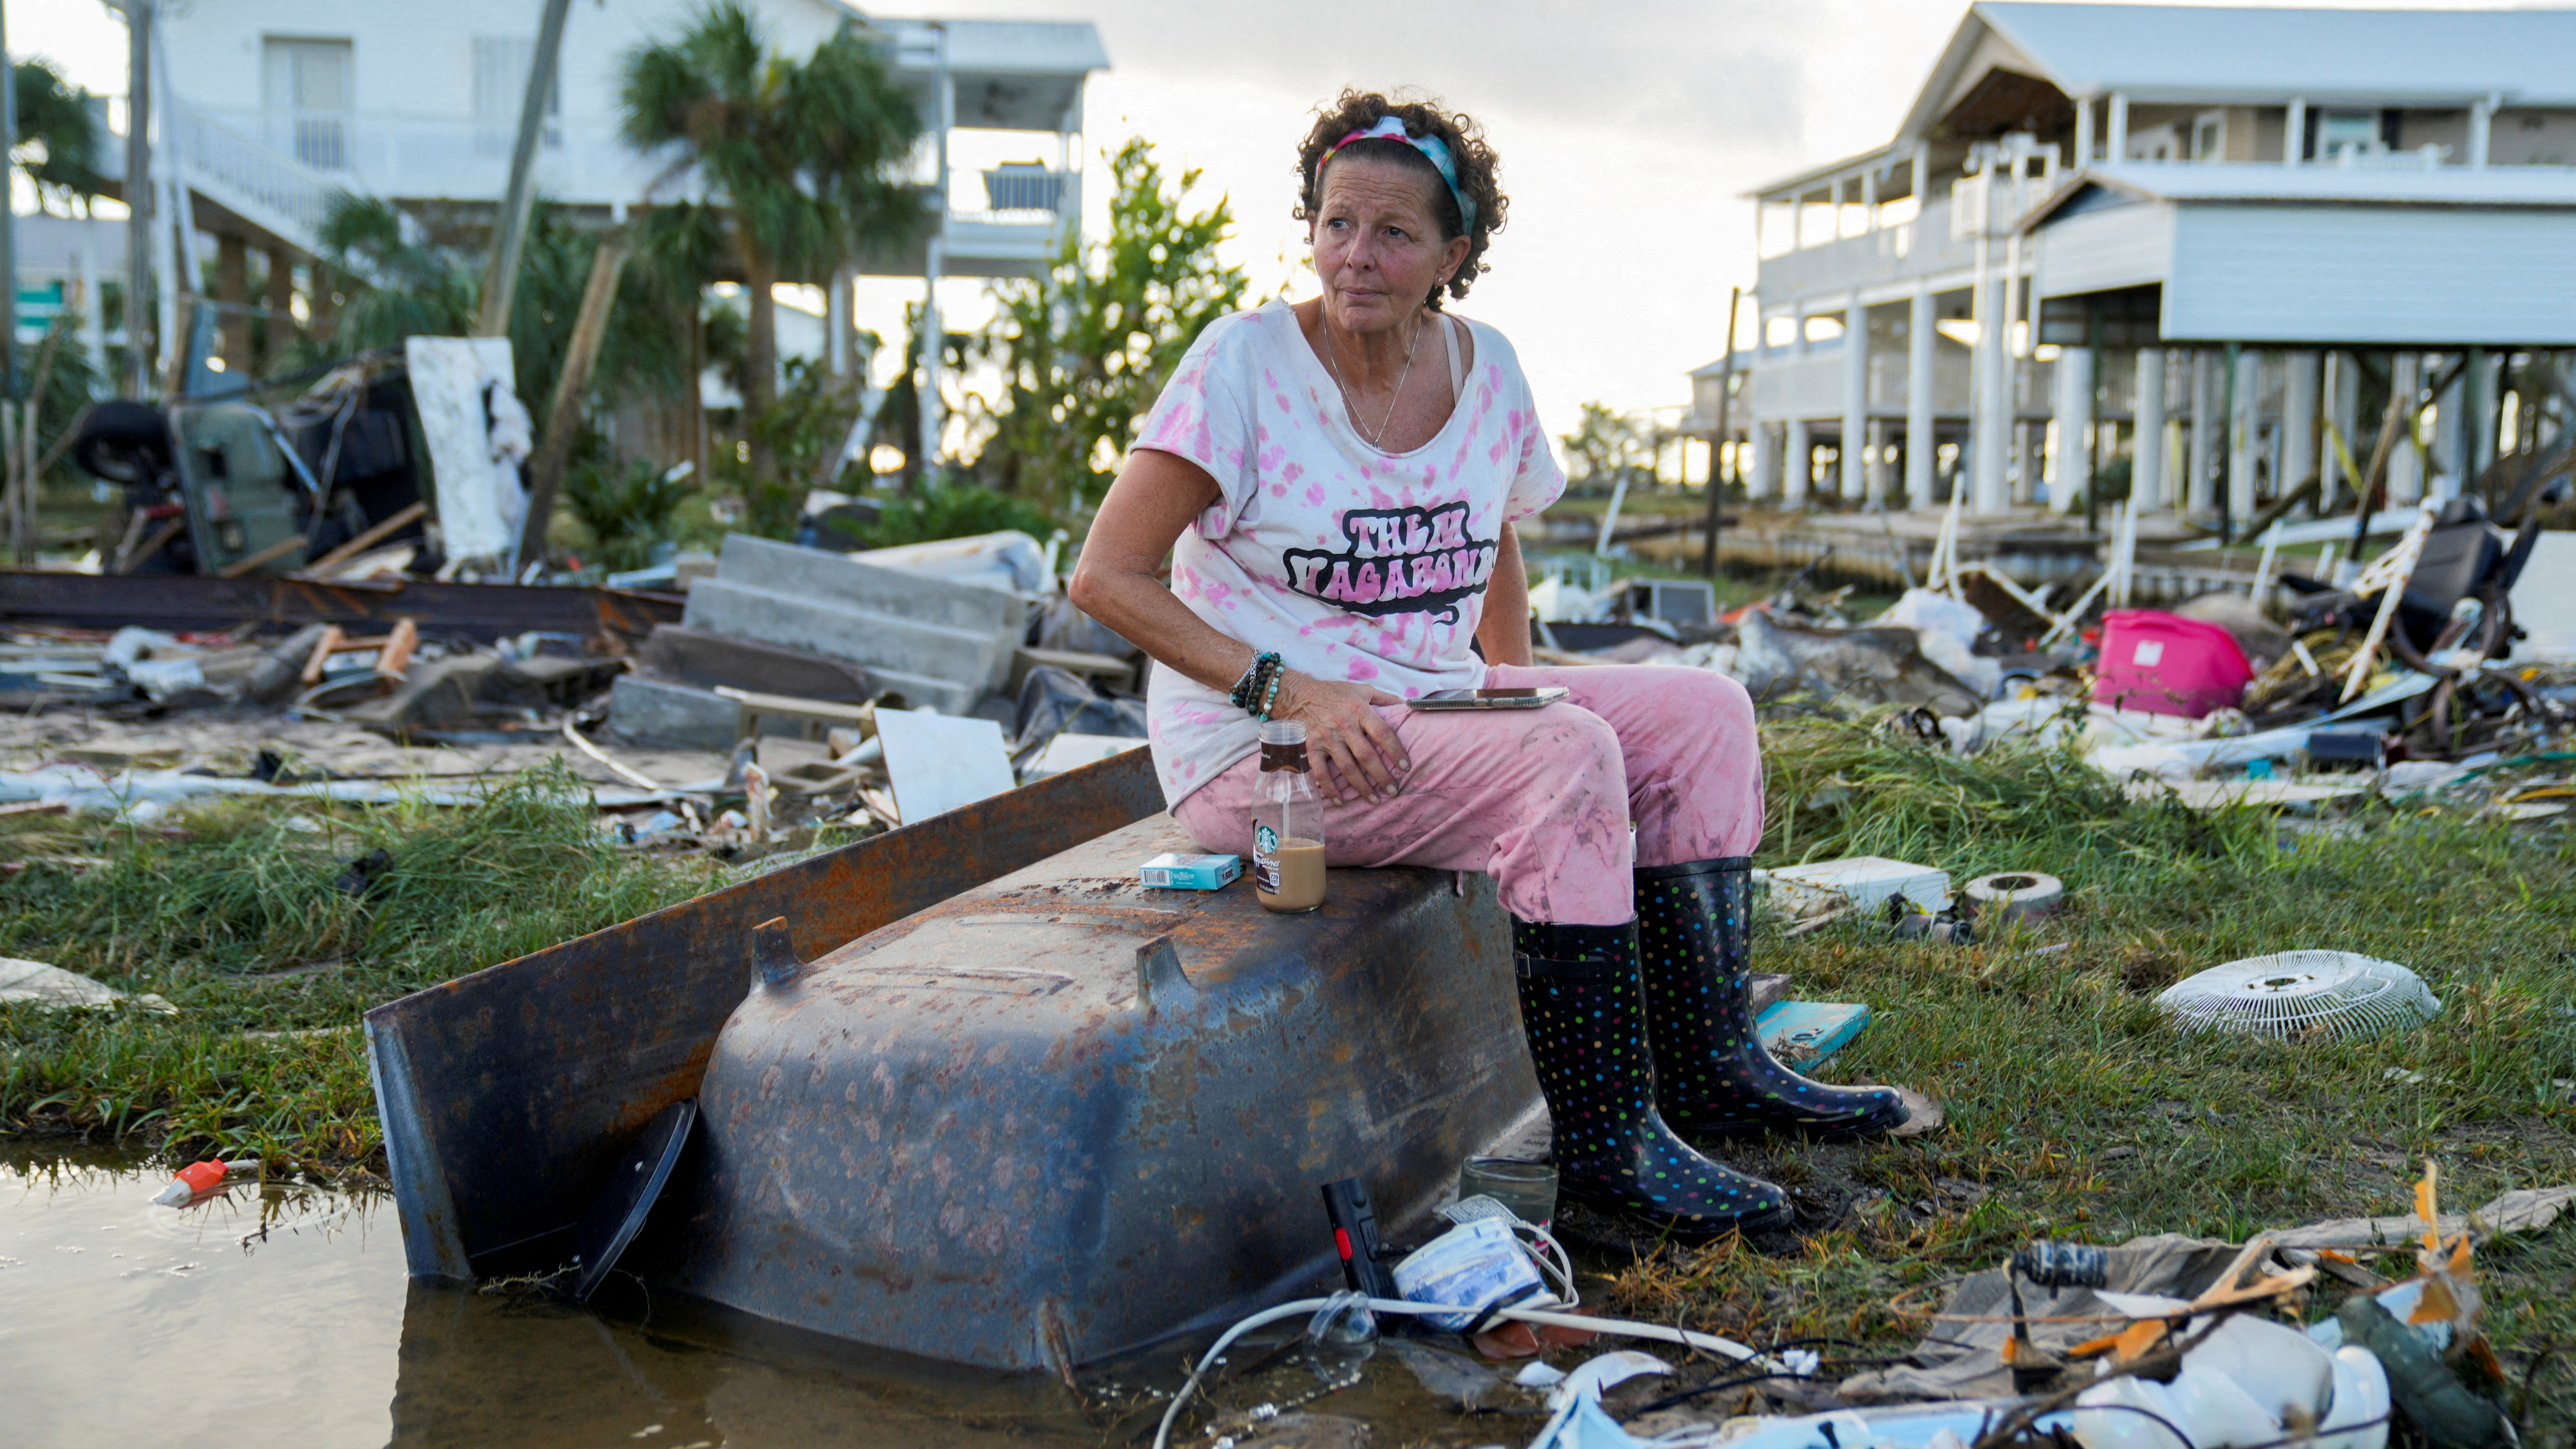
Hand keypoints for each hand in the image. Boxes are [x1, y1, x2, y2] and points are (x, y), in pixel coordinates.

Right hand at [1271, 670, 1408, 803]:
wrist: (1297, 695)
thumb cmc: (1334, 692)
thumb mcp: (1362, 689)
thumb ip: (1385, 698)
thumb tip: (1409, 706)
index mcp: (1359, 710)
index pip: (1383, 733)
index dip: (1396, 751)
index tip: (1406, 766)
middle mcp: (1343, 725)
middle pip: (1367, 756)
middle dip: (1382, 776)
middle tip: (1394, 791)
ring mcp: (1326, 738)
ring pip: (1347, 768)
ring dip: (1362, 787)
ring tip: (1375, 800)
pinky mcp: (1310, 748)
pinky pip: (1321, 773)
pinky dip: (1330, 790)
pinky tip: (1341, 802)